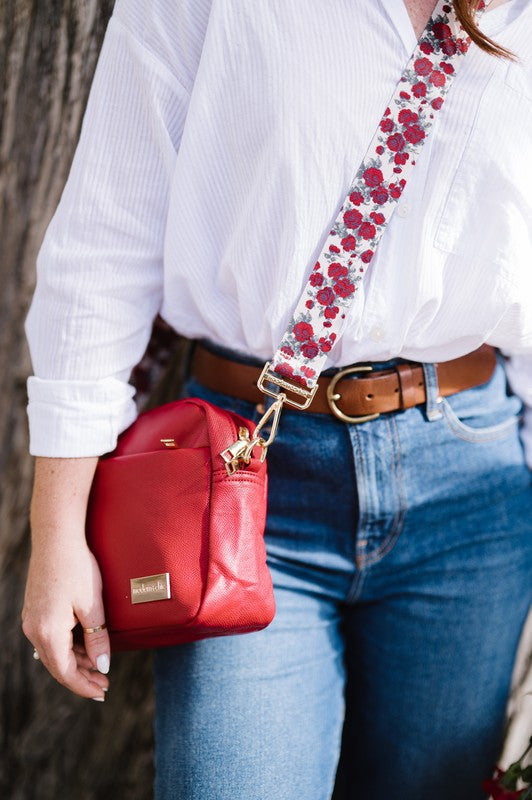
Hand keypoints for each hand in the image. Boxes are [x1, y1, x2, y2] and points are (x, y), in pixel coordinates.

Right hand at [22, 533, 110, 699]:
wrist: (56, 538)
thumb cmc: (77, 569)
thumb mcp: (92, 605)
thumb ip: (97, 638)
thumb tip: (102, 666)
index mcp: (48, 633)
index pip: (65, 673)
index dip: (84, 686)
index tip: (103, 692)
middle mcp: (34, 630)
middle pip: (57, 666)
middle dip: (81, 677)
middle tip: (104, 684)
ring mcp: (32, 619)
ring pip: (53, 652)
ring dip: (75, 661)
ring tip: (99, 665)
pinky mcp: (35, 609)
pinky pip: (50, 638)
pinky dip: (67, 646)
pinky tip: (85, 644)